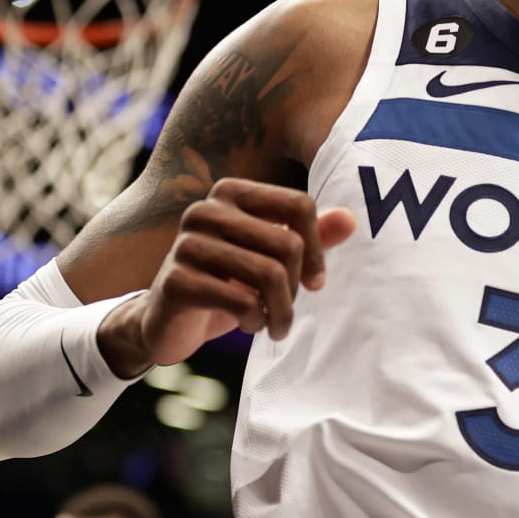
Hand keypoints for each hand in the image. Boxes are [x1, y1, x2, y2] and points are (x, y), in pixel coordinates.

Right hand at [105, 178, 356, 373]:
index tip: (315, 283)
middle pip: (288, 244)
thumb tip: (350, 219)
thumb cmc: (227, 282)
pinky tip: (249, 325)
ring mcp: (186, 244)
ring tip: (274, 325)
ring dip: (281, 311)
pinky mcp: (177, 281)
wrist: (168, 320)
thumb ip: (309, 237)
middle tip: (286, 310)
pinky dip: (256, 321)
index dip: (318, 250)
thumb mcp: (270, 258)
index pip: (299, 205)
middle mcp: (205, 210)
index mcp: (230, 192)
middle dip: (296, 288)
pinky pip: (242, 301)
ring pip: (268, 275)